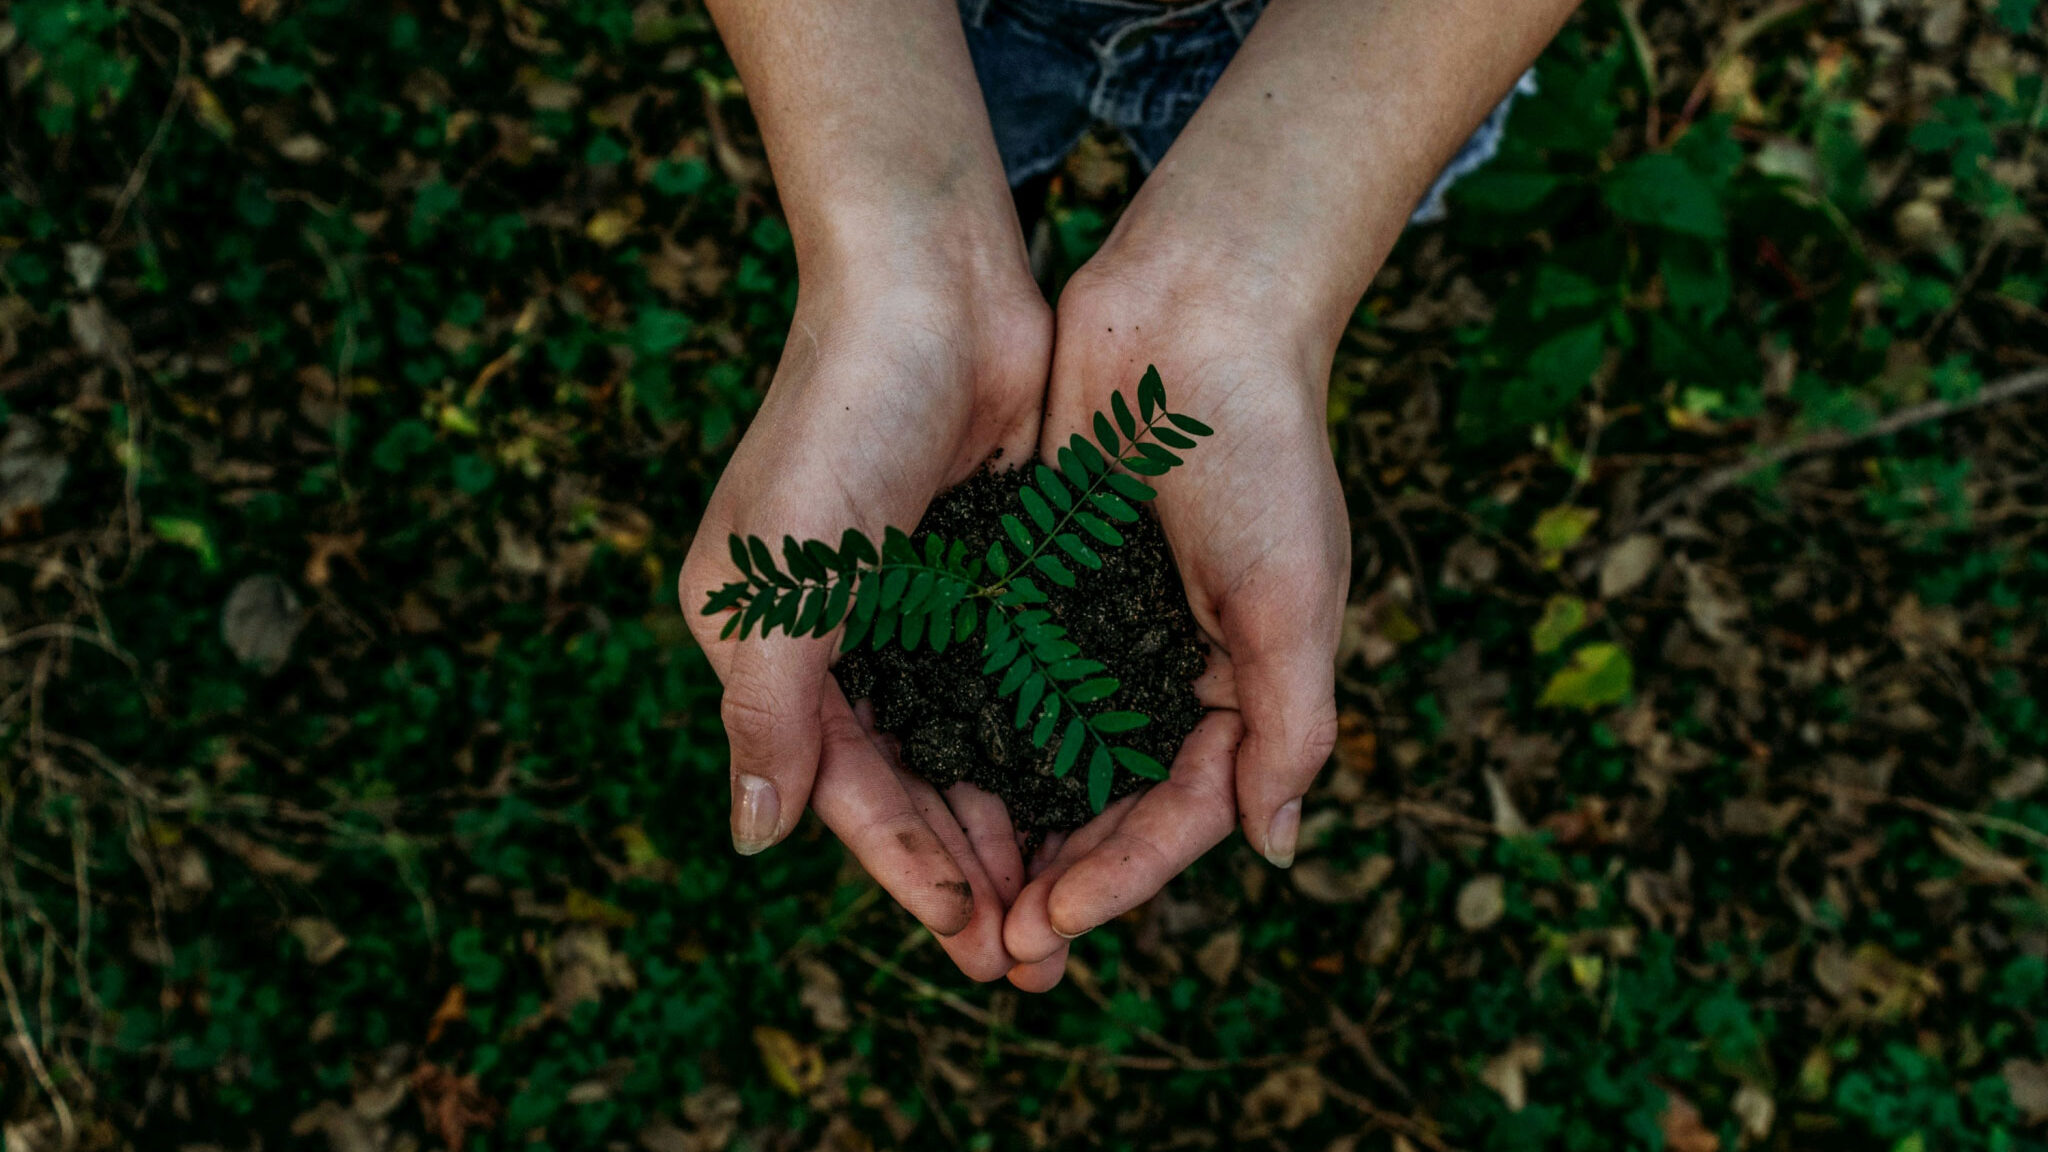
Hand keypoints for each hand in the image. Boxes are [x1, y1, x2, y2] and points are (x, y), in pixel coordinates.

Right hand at [679, 261, 1049, 980]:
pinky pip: (1015, 682)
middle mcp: (839, 636)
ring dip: (1013, 823)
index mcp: (769, 644)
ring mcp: (917, 604)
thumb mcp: (784, 577)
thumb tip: (754, 840)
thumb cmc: (842, 418)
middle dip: (968, 870)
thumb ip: (769, 711)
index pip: (843, 787)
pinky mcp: (986, 571)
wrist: (932, 282)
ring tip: (1069, 902)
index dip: (907, 869)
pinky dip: (1044, 743)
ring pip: (968, 745)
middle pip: (910, 783)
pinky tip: (1092, 797)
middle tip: (1034, 957)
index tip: (974, 941)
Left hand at [1001, 258, 1347, 989]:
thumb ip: (1289, 724)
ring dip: (1005, 825)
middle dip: (1055, 878)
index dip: (1119, 878)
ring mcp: (1099, 626)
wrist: (1195, 310)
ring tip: (953, 894)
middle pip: (1106, 803)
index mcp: (1239, 684)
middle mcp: (1166, 668)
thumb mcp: (1292, 596)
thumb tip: (1275, 850)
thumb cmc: (1261, 449)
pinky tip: (922, 778)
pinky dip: (971, 731)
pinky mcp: (1040, 578)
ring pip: (1045, 754)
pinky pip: (1001, 675)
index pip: (1178, 813)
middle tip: (993, 949)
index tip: (1049, 925)